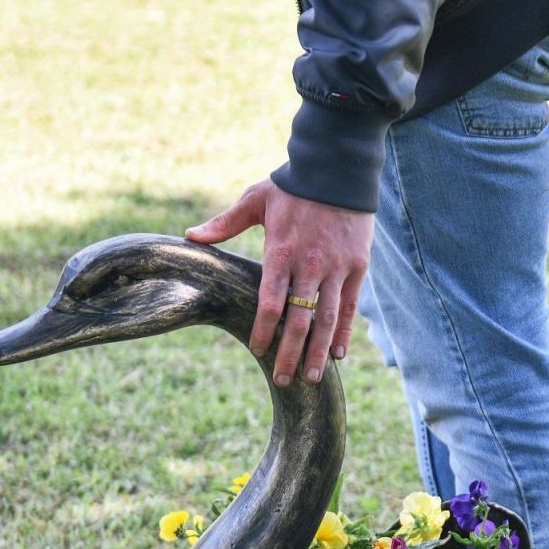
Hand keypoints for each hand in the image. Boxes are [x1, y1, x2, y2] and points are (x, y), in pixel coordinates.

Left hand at [185, 180, 373, 385]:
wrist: (338, 168)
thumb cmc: (293, 185)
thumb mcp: (256, 200)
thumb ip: (225, 223)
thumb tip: (191, 237)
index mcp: (281, 252)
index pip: (270, 303)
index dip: (264, 331)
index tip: (258, 351)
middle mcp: (309, 266)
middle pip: (298, 320)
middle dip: (290, 354)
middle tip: (283, 381)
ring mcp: (335, 269)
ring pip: (326, 320)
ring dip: (318, 353)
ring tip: (311, 379)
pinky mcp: (356, 268)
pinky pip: (349, 307)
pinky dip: (343, 333)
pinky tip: (337, 355)